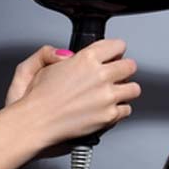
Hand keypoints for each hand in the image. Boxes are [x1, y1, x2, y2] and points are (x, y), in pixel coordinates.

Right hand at [9, 39, 140, 157]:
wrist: (35, 123)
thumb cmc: (36, 99)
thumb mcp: (38, 65)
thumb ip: (52, 54)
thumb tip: (68, 55)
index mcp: (86, 59)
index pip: (117, 45)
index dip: (115, 51)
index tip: (113, 56)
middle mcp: (100, 75)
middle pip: (130, 66)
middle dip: (123, 70)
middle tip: (115, 75)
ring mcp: (107, 96)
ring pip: (133, 88)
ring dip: (125, 90)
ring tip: (113, 94)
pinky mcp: (110, 115)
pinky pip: (127, 109)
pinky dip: (119, 110)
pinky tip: (107, 109)